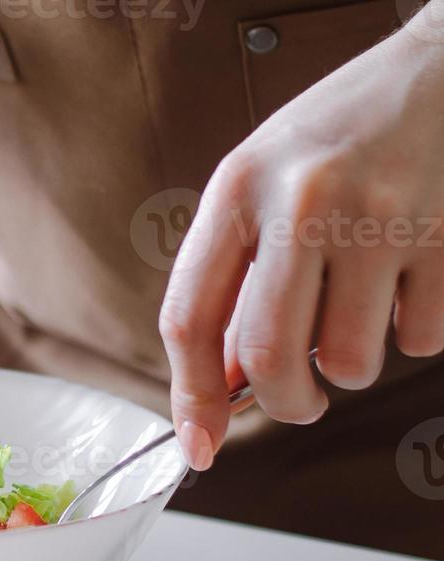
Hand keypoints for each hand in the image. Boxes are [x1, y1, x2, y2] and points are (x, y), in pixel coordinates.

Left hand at [160, 17, 443, 468]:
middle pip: (267, 356)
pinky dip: (412, 331)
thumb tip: (223, 385)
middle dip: (284, 403)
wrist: (442, 70)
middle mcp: (302, 202)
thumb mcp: (263, 184)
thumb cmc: (340, 136)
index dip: (191, 397)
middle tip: (300, 401)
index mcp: (237, 189)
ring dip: (352, 367)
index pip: (189, 319)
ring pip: (349, 361)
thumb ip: (236, 276)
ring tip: (357, 316)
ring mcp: (380, 217)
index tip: (198, 444)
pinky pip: (421, 338)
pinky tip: (408, 281)